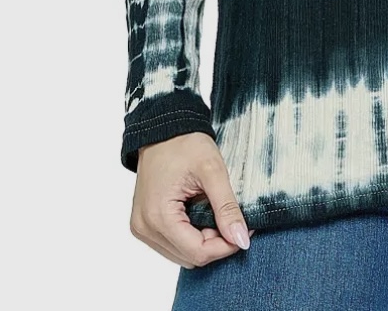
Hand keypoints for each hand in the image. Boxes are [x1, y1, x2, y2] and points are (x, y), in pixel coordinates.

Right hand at [129, 132, 252, 268]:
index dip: (225, 246)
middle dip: (215, 243)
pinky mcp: (144, 225)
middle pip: (189, 256)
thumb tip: (242, 239)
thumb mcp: (212, 171)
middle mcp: (144, 228)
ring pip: (182, 254)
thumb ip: (227, 207)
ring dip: (203, 241)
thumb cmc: (185, 143)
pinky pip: (172, 244)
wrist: (164, 129)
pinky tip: (200, 214)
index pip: (197, 252)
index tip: (245, 230)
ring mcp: (142, 228)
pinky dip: (191, 236)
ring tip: (214, 212)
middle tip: (230, 217)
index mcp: (158, 216)